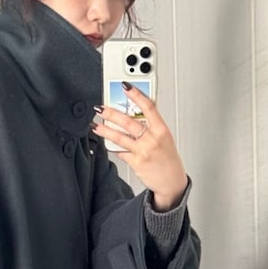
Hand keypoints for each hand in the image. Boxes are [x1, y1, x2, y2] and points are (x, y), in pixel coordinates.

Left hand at [91, 85, 188, 209]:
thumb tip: (134, 114)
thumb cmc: (168, 159)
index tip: (126, 87)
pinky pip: (121, 152)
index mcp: (161, 130)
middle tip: (101, 108)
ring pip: (120, 137)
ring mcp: (144, 151)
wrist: (172, 181)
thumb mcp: (165, 138)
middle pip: (129, 122)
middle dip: (111, 113)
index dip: (136, 95)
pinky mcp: (136, 163)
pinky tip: (108, 144)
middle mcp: (152, 139)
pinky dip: (114, 147)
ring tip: (95, 125)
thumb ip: (151, 126)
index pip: (149, 107)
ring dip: (105, 130)